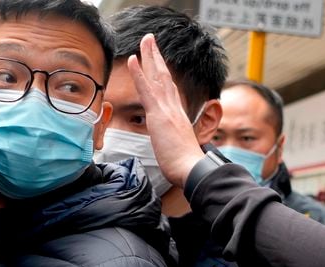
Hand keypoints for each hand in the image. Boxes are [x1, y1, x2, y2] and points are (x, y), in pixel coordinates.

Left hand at [127, 33, 202, 188]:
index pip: (168, 88)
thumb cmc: (183, 164)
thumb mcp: (176, 147)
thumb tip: (169, 143)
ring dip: (149, 55)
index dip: (162, 72)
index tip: (157, 60)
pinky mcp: (159, 114)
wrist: (190, 169)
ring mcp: (167, 109)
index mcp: (177, 114)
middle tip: (151, 40)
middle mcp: (173, 107)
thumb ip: (171, 139)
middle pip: (164, 76)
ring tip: (145, 40)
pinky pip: (146, 89)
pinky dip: (139, 73)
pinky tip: (133, 59)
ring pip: (157, 76)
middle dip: (156, 56)